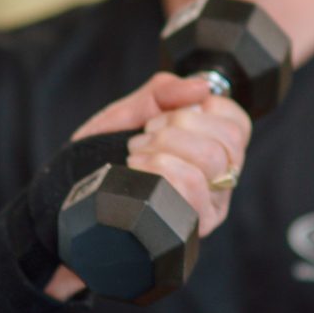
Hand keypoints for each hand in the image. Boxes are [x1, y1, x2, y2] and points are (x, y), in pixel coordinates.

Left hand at [72, 73, 254, 239]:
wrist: (76, 196)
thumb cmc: (105, 156)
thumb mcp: (131, 113)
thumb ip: (164, 91)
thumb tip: (202, 86)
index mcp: (214, 150)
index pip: (237, 123)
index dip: (202, 109)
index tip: (165, 115)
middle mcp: (220, 181)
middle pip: (228, 140)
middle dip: (178, 126)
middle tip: (146, 134)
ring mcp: (209, 206)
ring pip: (211, 159)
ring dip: (165, 147)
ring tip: (136, 154)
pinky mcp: (192, 226)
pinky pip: (191, 188)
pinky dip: (159, 169)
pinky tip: (136, 171)